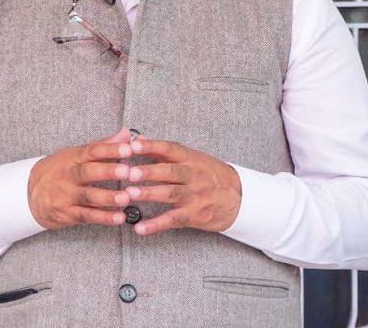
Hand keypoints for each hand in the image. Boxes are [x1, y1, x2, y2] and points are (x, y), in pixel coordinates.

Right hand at [28, 129, 134, 228]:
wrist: (28, 193)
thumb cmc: (58, 171)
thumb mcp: (75, 154)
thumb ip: (103, 145)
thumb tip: (125, 134)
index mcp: (72, 158)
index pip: (92, 151)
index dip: (110, 150)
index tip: (128, 149)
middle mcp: (68, 175)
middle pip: (88, 172)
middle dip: (108, 171)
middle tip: (128, 171)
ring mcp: (66, 195)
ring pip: (88, 196)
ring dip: (108, 197)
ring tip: (126, 198)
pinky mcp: (67, 214)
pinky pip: (86, 216)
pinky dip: (103, 217)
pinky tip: (119, 217)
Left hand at [125, 137, 241, 235]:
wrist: (239, 196)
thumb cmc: (210, 175)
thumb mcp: (193, 158)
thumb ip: (165, 151)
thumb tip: (140, 139)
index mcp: (190, 158)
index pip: (169, 149)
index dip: (151, 147)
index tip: (133, 146)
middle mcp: (193, 175)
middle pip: (169, 172)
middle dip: (149, 172)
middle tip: (129, 172)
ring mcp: (195, 196)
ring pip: (170, 194)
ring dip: (149, 194)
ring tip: (130, 194)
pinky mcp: (195, 215)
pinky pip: (173, 220)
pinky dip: (155, 225)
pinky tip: (140, 227)